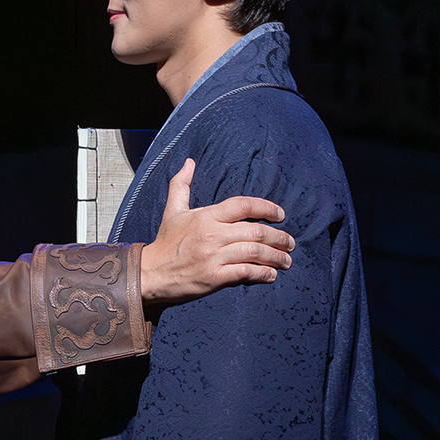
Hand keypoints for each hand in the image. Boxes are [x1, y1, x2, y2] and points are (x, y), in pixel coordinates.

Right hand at [139, 159, 293, 306]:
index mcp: (206, 216)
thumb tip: (189, 162)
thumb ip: (181, 185)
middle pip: (256, 231)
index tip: (280, 215)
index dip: (266, 208)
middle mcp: (212, 234)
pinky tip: (270, 275)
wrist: (150, 273)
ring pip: (255, 252)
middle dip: (279, 237)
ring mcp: (214, 257)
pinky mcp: (214, 277)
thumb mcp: (172, 211)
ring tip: (286, 261)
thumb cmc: (165, 242)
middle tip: (290, 242)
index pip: (243, 205)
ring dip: (276, 257)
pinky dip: (262, 274)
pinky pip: (246, 273)